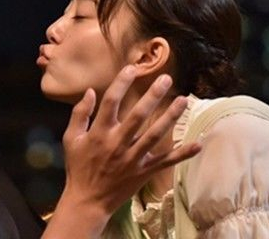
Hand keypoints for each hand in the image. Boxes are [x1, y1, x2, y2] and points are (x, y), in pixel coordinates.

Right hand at [43, 65, 200, 237]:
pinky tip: (198, 143)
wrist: (87, 201)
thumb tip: (91, 91)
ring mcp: (133, 158)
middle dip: (153, 96)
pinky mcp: (144, 172)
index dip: (121, 83)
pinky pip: (166, 161)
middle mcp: (118, 143)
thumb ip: (80, 114)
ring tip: (183, 100)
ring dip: (170, 117)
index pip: (111, 102)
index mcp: (99, 133)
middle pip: (138, 116)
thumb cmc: (79, 166)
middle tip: (166, 79)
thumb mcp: (71, 139)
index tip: (132, 68)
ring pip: (155, 135)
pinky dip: (182, 154)